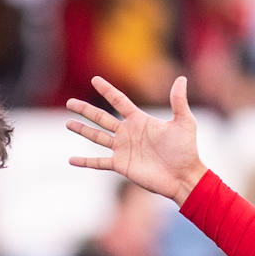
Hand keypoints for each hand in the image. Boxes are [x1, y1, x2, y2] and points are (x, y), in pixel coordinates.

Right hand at [66, 75, 208, 205]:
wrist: (183, 177)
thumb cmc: (186, 150)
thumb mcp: (184, 122)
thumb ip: (178, 101)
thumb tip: (181, 78)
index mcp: (140, 120)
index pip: (119, 101)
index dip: (107, 90)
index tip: (95, 80)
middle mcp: (129, 133)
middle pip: (102, 118)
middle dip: (86, 110)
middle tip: (70, 103)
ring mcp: (123, 150)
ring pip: (97, 137)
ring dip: (82, 130)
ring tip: (68, 123)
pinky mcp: (121, 166)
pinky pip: (99, 162)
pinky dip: (85, 162)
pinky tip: (71, 160)